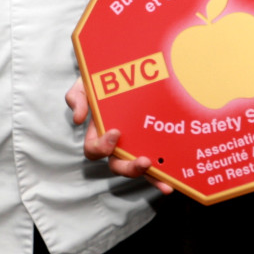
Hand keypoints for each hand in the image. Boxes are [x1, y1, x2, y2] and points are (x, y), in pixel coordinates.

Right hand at [65, 78, 173, 193]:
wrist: (121, 72)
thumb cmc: (100, 83)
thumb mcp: (85, 85)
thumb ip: (77, 98)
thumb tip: (78, 119)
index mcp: (98, 133)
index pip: (94, 150)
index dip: (102, 147)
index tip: (116, 132)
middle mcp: (116, 144)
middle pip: (118, 166)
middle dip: (130, 168)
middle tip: (144, 161)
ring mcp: (135, 144)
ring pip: (138, 168)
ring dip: (151, 177)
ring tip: (165, 181)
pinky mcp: (151, 142)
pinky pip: (157, 161)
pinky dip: (165, 172)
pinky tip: (176, 177)